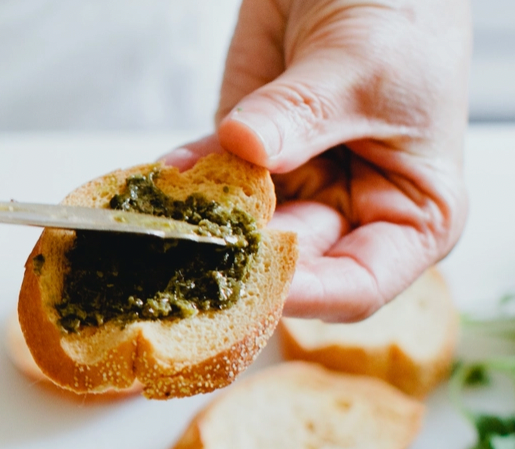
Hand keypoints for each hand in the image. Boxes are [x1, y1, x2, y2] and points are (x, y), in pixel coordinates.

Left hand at [165, 0, 470, 321]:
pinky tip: (162, 179)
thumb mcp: (366, 66)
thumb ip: (304, 114)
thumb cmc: (405, 11)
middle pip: (285, 268)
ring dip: (198, 228)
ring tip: (164, 225)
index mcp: (410, 220)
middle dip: (235, 264)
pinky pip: (209, 182)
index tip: (253, 286)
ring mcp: (293, 191)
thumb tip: (248, 147)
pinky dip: (184, 181)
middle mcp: (349, 217)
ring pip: (238, 233)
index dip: (303, 295)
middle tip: (190, 258)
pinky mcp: (247, 159)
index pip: (354, 288)